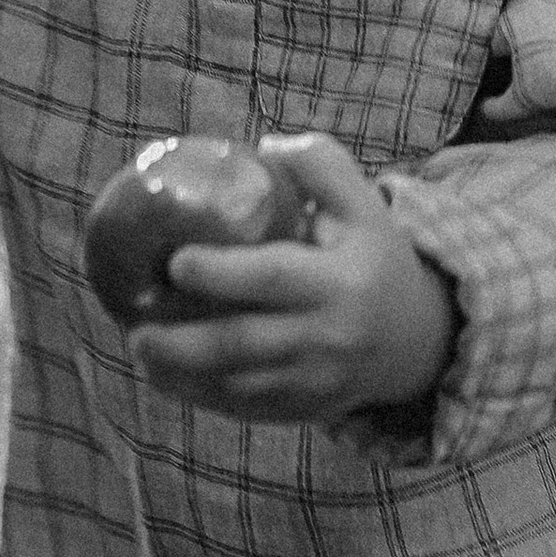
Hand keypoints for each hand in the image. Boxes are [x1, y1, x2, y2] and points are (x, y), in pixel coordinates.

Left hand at [127, 133, 455, 428]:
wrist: (419, 339)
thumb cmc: (375, 258)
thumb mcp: (365, 204)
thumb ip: (320, 165)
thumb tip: (260, 147)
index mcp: (340, 282)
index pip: (273, 279)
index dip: (221, 274)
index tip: (175, 263)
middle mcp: (327, 338)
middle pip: (245, 345)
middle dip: (184, 343)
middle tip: (136, 328)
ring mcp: (315, 381)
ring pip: (238, 387)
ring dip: (182, 376)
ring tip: (140, 351)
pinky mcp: (305, 409)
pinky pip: (246, 409)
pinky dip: (202, 397)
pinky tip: (166, 378)